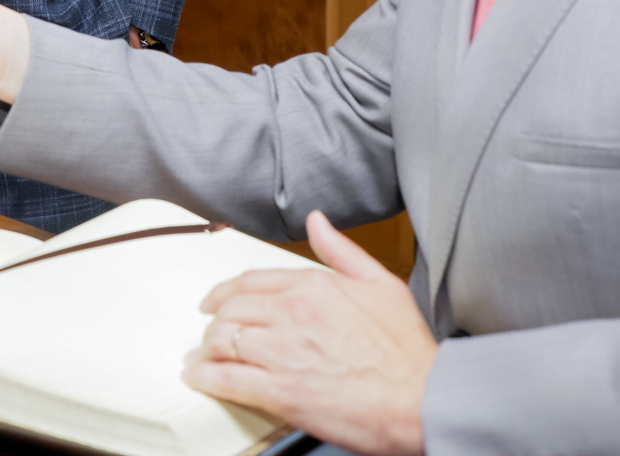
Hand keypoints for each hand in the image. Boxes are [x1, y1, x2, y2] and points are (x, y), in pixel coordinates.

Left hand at [183, 211, 436, 455]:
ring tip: (200, 357)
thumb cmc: (407, 351)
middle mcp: (292, 313)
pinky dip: (205, 377)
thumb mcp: (381, 284)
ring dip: (205, 350)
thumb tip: (318, 220)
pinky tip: (199, 377)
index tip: (216, 301)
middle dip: (214, 322)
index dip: (225, 292)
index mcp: (314, 286)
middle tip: (208, 331)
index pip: (251, 281)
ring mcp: (283, 352)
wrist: (421, 399)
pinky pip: (226, 379)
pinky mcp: (280, 391)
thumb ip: (341, 250)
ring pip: (222, 342)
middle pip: (230, 310)